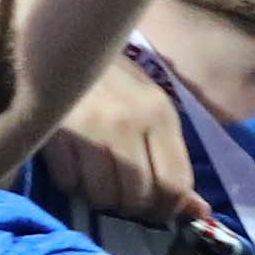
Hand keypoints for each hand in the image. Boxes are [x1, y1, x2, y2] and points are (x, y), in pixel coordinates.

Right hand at [40, 63, 206, 224]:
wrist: (66, 43)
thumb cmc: (114, 81)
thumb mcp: (153, 112)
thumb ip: (173, 160)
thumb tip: (198, 211)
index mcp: (160, 115)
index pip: (175, 185)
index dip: (167, 209)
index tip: (155, 210)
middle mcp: (129, 122)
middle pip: (139, 198)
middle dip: (132, 208)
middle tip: (123, 197)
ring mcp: (91, 129)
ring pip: (103, 197)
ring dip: (101, 199)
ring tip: (97, 180)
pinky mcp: (56, 133)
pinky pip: (69, 184)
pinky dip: (72, 184)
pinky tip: (74, 164)